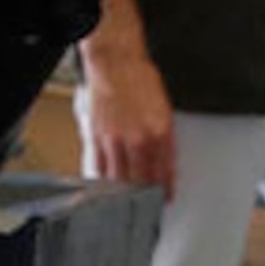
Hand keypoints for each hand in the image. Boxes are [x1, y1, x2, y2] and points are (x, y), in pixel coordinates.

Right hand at [79, 44, 177, 190]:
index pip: (166, 171)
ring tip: (127, 199)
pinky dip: (104, 179)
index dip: (166, 188)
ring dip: (126, 191)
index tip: (166, 196)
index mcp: (161, 132)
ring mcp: (117, 140)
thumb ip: (165, 136)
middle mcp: (140, 139)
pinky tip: (107, 185)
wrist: (116, 63)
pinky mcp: (98, 137)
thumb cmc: (140, 78)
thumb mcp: (165, 108)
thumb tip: (164, 158)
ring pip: (122, 177)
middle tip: (147, 202)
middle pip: (144, 178)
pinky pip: (101, 166)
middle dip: (147, 194)